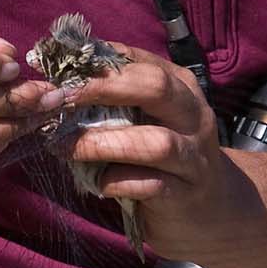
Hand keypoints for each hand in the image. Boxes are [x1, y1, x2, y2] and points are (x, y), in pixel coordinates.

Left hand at [50, 45, 266, 267]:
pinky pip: (152, 185)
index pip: (138, 60)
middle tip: (63, 98)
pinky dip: (119, 182)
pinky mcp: (186, 193)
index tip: (56, 67)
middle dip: (104, 89)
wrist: (210, 207)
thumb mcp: (147, 116)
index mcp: (180, 86)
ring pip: (155, 142)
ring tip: (67, 148)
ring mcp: (194, 156)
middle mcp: (193, 115)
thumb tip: (58, 80)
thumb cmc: (163, 152)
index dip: (95, 61)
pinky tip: (98, 183)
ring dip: (104, 143)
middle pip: (155, 88)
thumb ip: (115, 98)